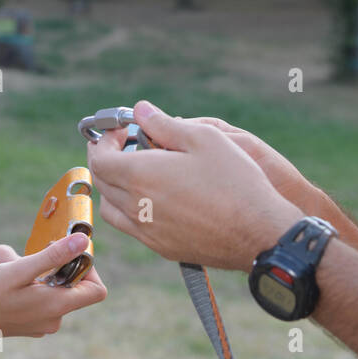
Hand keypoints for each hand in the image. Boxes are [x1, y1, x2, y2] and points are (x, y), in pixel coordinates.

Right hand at [0, 234, 108, 340]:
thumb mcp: (19, 268)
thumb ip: (54, 256)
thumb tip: (83, 241)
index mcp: (56, 306)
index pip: (97, 291)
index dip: (90, 269)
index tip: (72, 253)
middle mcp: (53, 320)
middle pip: (78, 291)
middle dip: (66, 269)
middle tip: (43, 253)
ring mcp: (41, 325)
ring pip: (60, 295)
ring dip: (50, 277)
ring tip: (26, 267)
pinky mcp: (29, 324)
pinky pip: (46, 303)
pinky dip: (39, 288)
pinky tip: (17, 281)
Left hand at [87, 100, 303, 271]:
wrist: (258, 233)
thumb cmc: (234, 181)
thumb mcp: (204, 137)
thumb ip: (164, 123)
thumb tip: (141, 110)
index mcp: (140, 176)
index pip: (99, 159)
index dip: (104, 142)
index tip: (120, 131)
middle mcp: (136, 207)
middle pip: (102, 183)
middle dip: (107, 160)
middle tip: (126, 146)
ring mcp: (147, 232)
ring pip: (112, 209)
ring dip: (115, 187)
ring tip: (138, 172)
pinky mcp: (162, 248)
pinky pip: (132, 228)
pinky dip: (130, 209)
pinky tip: (156, 197)